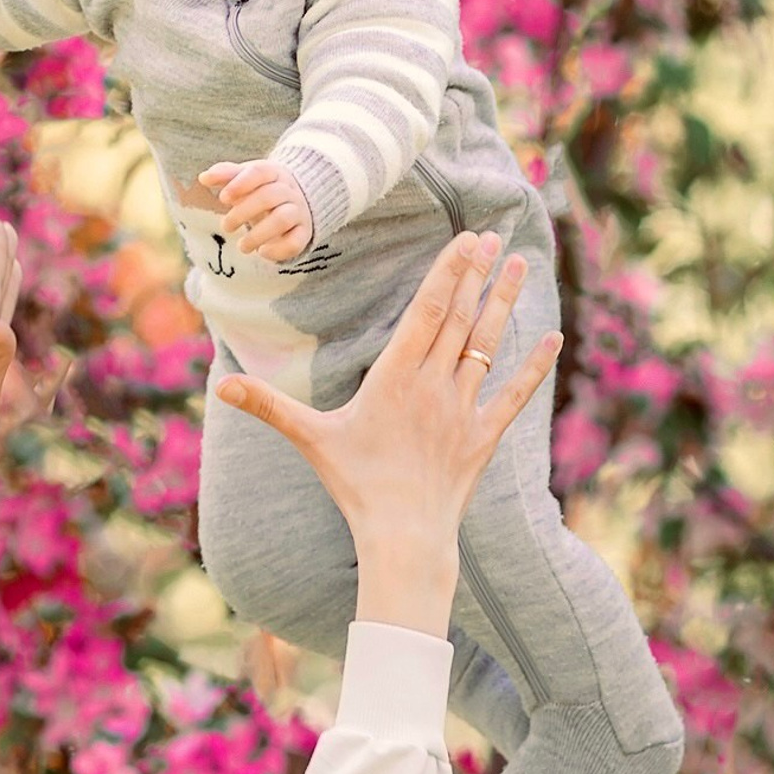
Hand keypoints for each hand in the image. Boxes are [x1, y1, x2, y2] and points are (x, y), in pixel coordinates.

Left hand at [200, 159, 314, 261]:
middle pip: (269, 196)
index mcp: (274, 173)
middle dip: (243, 212)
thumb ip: (225, 175)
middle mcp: (289, 191)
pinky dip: (279, 249)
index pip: (260, 172)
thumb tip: (204, 178)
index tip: (222, 198)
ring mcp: (298, 211)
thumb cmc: (261, 189)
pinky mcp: (304, 232)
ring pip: (282, 219)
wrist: (294, 203)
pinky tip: (262, 252)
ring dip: (258, 234)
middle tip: (225, 226)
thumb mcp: (244, 178)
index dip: (240, 184)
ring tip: (242, 246)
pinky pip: (296, 241)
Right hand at [213, 232, 560, 634]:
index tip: (466, 240)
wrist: (404, 537)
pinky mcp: (484, 436)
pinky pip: (514, 394)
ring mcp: (464, 410)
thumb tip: (221, 389)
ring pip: (487, 345)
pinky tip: (552, 339)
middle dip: (477, 274)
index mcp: (396, 377)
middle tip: (494, 236)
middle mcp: (435, 385)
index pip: (427, 311)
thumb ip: (269, 407)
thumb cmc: (356, 486)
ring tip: (519, 266)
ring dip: (503, 304)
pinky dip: (534, 367)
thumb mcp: (311, 440)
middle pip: (459, 318)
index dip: (448, 272)